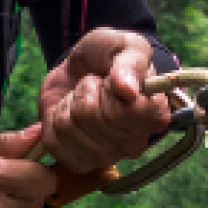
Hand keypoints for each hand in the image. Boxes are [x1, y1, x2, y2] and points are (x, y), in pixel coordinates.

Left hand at [38, 28, 170, 171]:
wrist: (83, 66)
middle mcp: (134, 144)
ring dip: (69, 103)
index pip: (128, 111)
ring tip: (82, 97)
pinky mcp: (78, 161)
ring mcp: (105, 157)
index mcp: (155, 116)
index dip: (111, 88)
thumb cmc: (111, 56)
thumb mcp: (127, 46)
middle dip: (86, 90)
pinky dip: (53, 120)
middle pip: (90, 116)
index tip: (113, 77)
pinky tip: (69, 113)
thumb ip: (130, 64)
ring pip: (68, 127)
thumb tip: (127, 90)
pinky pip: (52, 141)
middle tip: (96, 84)